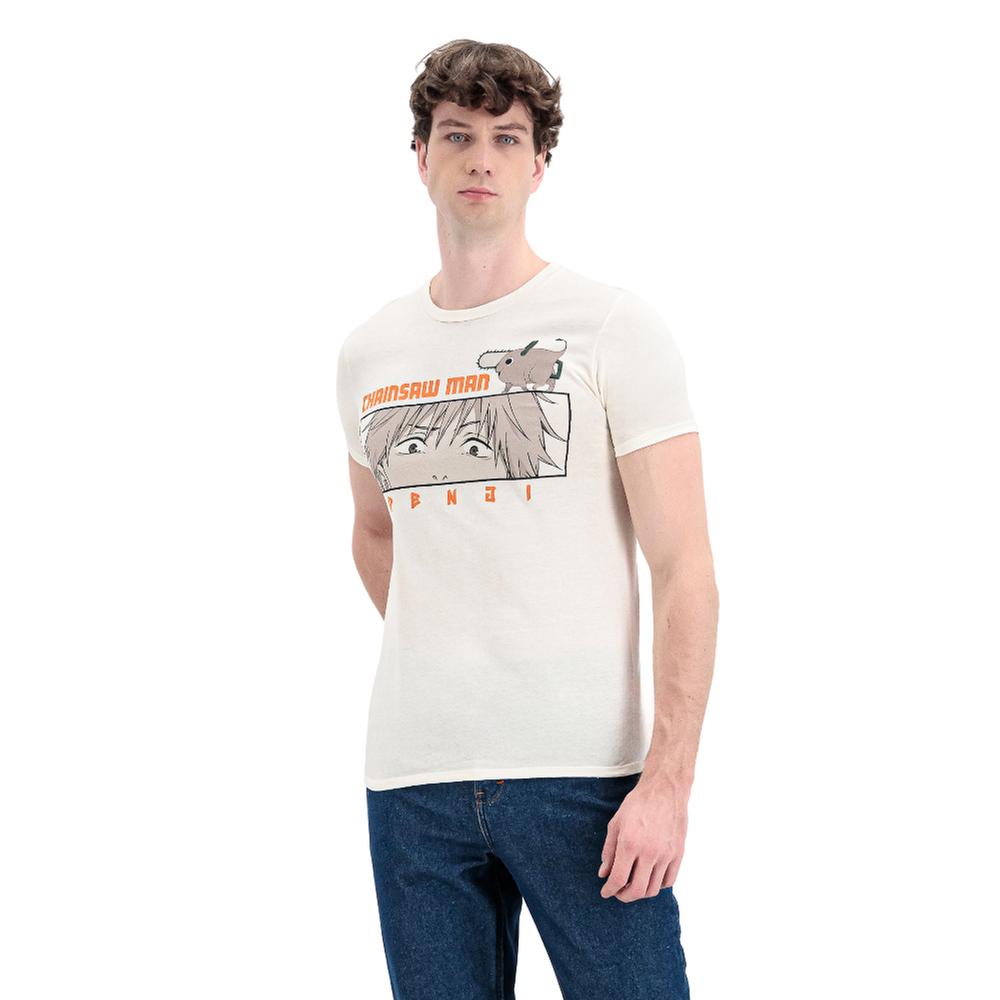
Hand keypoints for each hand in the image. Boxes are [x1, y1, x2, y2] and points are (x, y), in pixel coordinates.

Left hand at [597, 776, 688, 901]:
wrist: (665, 790)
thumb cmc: (638, 804)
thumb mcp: (616, 823)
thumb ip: (609, 851)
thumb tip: (604, 874)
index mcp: (629, 843)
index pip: (618, 879)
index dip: (610, 890)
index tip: (605, 892)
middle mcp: (649, 852)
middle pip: (637, 890)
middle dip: (624, 896)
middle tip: (618, 892)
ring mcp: (666, 855)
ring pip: (653, 889)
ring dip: (640, 893)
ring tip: (633, 886)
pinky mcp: (678, 854)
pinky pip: (668, 881)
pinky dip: (657, 886)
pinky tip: (649, 878)